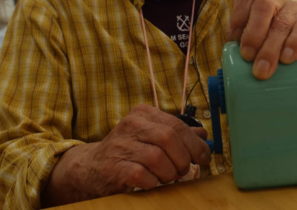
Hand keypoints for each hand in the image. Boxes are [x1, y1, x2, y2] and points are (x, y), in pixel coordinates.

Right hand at [42, 104, 210, 205]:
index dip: (195, 143)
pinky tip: (151, 182)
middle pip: (169, 138)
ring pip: (158, 158)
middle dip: (182, 158)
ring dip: (169, 172)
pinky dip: (153, 182)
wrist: (92, 168)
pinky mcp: (115, 168)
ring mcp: (121, 146)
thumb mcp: (151, 136)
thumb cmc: (128, 151)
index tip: (204, 157)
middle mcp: (131, 125)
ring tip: (166, 176)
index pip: (176, 124)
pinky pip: (144, 176)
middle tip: (184, 170)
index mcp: (143, 113)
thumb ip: (177, 134)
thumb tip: (203, 136)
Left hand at [227, 0, 296, 79]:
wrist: (295, 44)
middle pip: (264, 6)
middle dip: (254, 33)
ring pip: (282, 22)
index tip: (234, 38)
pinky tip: (286, 58)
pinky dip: (294, 45)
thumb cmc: (264, 38)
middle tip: (247, 56)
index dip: (239, 15)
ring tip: (263, 69)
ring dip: (271, 48)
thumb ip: (239, 40)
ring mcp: (295, 7)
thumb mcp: (248, 34)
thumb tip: (232, 56)